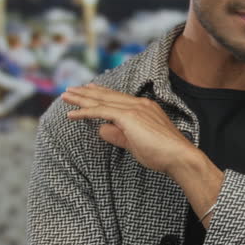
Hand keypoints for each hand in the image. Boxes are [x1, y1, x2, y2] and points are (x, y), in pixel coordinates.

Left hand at [62, 84, 195, 174]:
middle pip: (107, 95)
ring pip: (101, 100)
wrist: (179, 156)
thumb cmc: (162, 154)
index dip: (101, 92)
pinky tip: (72, 114)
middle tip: (71, 89)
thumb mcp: (136, 143)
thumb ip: (119, 135)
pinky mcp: (128, 117)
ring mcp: (134, 108)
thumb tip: (102, 129)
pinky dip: (85, 112)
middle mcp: (139, 103)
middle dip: (87, 92)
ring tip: (65, 96)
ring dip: (81, 98)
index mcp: (144, 107)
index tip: (89, 88)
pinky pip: (101, 112)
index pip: (117, 97)